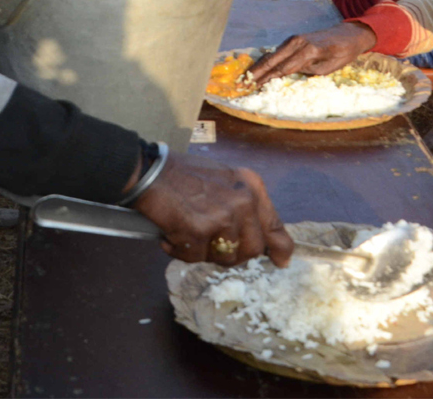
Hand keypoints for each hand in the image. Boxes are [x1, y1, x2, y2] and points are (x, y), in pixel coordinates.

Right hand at [132, 153, 291, 267]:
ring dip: (204, 252)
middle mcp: (243, 202)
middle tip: (211, 245)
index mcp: (251, 188)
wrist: (151, 171)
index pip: (274, 224)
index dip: (280, 248)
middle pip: (251, 250)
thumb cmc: (184, 175)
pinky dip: (180, 251)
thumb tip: (258, 237)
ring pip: (224, 258)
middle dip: (232, 254)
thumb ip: (243, 205)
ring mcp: (223, 218)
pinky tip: (171, 234)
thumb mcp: (227, 181)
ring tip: (188, 233)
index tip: (281, 261)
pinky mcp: (199, 231)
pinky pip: (195, 258)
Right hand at [250, 22, 377, 81]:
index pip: (282, 68)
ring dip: (257, 68)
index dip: (266, 80)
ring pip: (271, 55)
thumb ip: (307, 71)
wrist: (348, 35)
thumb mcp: (328, 68)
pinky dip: (265, 62)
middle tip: (240, 85)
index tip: (253, 88)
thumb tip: (288, 75)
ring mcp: (293, 39)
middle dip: (255, 73)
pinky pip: (276, 52)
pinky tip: (256, 71)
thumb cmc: (342, 53)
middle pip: (271, 60)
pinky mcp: (292, 40)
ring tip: (244, 80)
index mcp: (307, 50)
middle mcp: (297, 42)